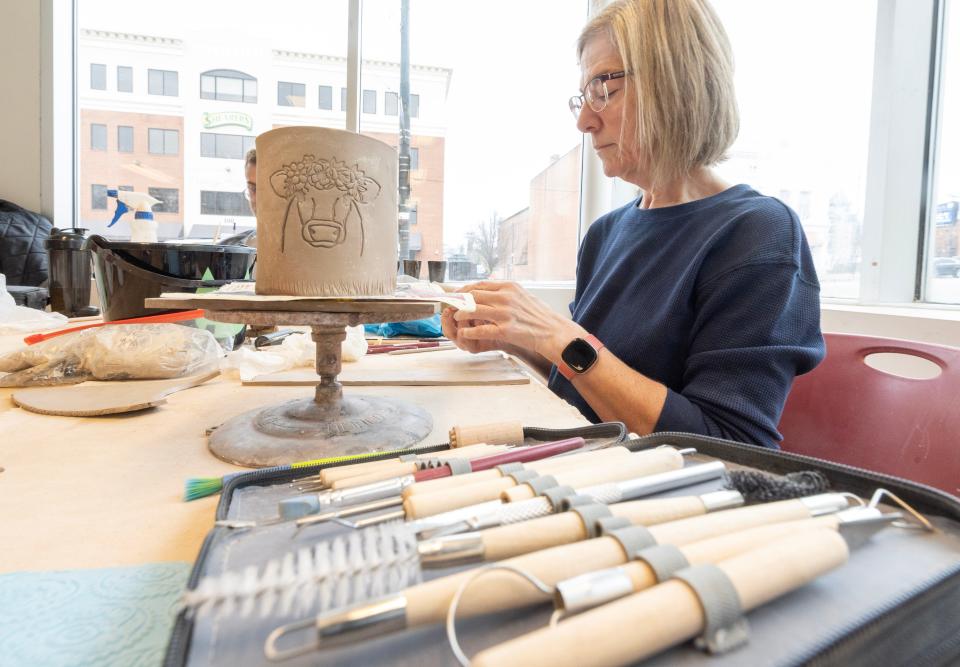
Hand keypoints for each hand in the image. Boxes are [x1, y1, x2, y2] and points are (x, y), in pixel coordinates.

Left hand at [448, 281, 582, 359]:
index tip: (457, 295)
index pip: (480, 284)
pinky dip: (468, 331)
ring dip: (460, 314)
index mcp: (510, 287)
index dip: (464, 290)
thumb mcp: (523, 295)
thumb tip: (490, 288)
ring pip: (472, 310)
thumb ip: (506, 291)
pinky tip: (464, 333)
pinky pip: (480, 330)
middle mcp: (506, 297)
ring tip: (457, 318)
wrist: (554, 331)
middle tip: (451, 307)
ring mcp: (505, 313)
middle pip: (473, 295)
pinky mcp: (505, 330)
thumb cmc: (540, 316)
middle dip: (459, 301)